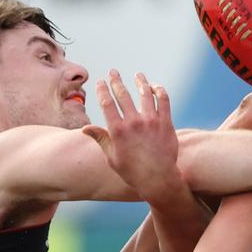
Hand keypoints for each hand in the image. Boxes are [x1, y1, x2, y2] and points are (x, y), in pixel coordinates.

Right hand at [83, 70, 181, 199]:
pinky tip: (155, 87)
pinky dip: (159, 90)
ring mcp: (151, 121)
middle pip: (123, 94)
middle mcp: (133, 123)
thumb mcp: (112, 157)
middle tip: (113, 72)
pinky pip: (164, 100)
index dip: (102, 89)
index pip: (107, 103)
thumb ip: (101, 139)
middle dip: (116, 81)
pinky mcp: (166, 123)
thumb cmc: (132, 171)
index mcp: (117, 131)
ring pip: (145, 93)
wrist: (158, 179)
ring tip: (138, 75)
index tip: (100, 82)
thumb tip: (85, 128)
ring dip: (140, 81)